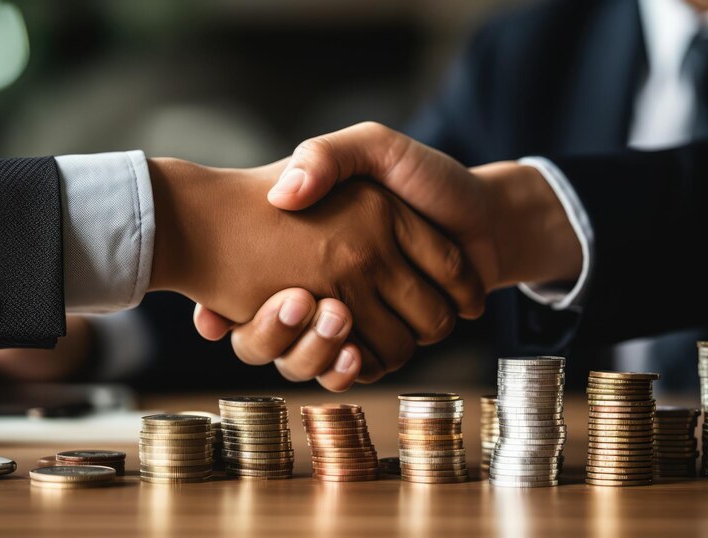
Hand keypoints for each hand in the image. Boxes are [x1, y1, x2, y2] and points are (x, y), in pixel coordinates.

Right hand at [146, 157, 484, 382]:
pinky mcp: (378, 339)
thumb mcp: (374, 146)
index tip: (219, 314)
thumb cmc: (430, 179)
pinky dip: (348, 368)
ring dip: (315, 351)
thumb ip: (327, 156)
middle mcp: (325, 281)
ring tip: (333, 319)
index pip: (245, 291)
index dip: (233, 305)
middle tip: (291, 301)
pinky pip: (350, 368)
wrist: (488, 218)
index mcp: (311, 241)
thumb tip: (282, 197)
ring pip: (312, 354)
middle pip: (276, 333)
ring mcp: (351, 312)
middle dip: (274, 332)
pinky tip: (355, 352)